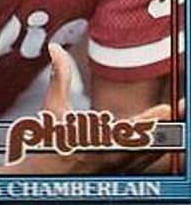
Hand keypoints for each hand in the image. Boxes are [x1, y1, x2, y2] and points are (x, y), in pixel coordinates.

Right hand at [24, 43, 171, 174]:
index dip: (149, 121)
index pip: (128, 134)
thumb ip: (60, 76)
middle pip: (150, 144)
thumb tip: (56, 48)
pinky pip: (150, 160)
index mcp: (95, 145)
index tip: (166, 109)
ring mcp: (121, 169)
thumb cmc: (49, 140)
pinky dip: (161, 145)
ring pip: (153, 155)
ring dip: (168, 136)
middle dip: (170, 126)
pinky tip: (171, 133)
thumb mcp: (53, 107)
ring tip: (183, 111)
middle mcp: (112, 160)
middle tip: (184, 105)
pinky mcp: (126, 171)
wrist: (46, 175)